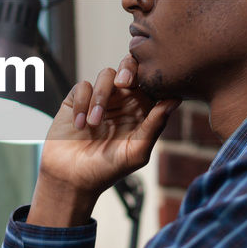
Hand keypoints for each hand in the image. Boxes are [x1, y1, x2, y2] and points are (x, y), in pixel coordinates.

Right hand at [28, 55, 179, 226]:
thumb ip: (154, 126)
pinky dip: (82, 104)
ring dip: (101, 97)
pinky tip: (79, 125)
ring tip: (94, 124)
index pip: (151, 84)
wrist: (71, 179)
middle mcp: (122, 102)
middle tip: (124, 83)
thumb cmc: (107, 171)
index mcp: (141, 112)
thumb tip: (175, 100)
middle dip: (128, 69)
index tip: (148, 85)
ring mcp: (99, 100)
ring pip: (106, 75)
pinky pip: (83, 87)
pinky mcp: (77, 101)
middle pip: (130, 68)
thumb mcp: (136, 152)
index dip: (152, 76)